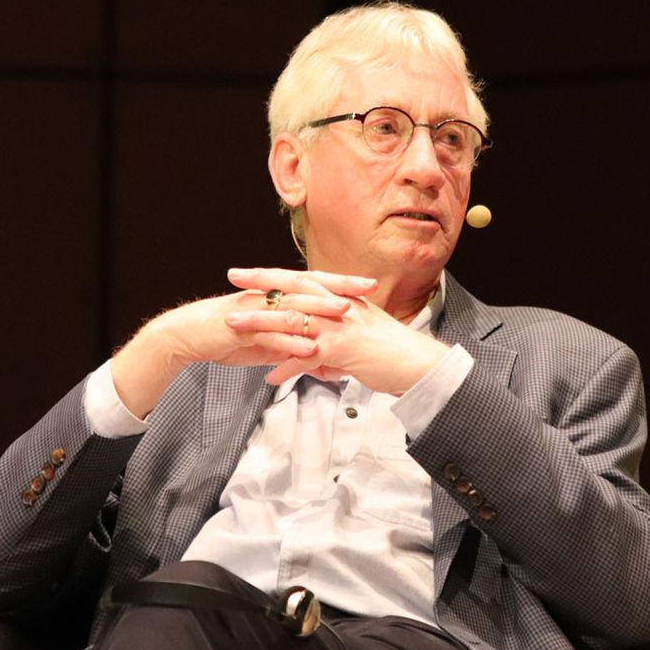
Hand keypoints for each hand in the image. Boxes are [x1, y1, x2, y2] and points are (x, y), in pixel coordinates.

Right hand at [110, 268, 376, 417]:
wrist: (186, 338)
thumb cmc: (226, 337)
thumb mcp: (264, 341)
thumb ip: (289, 343)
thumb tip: (313, 351)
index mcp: (275, 296)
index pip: (315, 284)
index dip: (342, 283)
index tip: (369, 283)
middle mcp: (268, 298)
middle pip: (310, 289)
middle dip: (341, 288)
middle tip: (369, 287)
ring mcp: (255, 312)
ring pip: (293, 309)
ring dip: (320, 310)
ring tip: (345, 312)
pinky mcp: (243, 329)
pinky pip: (271, 335)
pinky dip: (292, 341)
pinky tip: (311, 347)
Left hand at [227, 292, 450, 395]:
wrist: (417, 364)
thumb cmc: (393, 353)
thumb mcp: (362, 339)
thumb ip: (336, 347)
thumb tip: (318, 361)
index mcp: (343, 299)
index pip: (303, 280)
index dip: (275, 275)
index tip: (250, 272)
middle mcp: (340, 307)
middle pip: (293, 290)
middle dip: (259, 285)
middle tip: (232, 279)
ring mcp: (340, 325)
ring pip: (292, 319)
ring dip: (260, 324)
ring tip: (233, 327)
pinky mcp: (342, 348)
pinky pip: (306, 356)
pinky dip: (286, 367)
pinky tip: (270, 377)